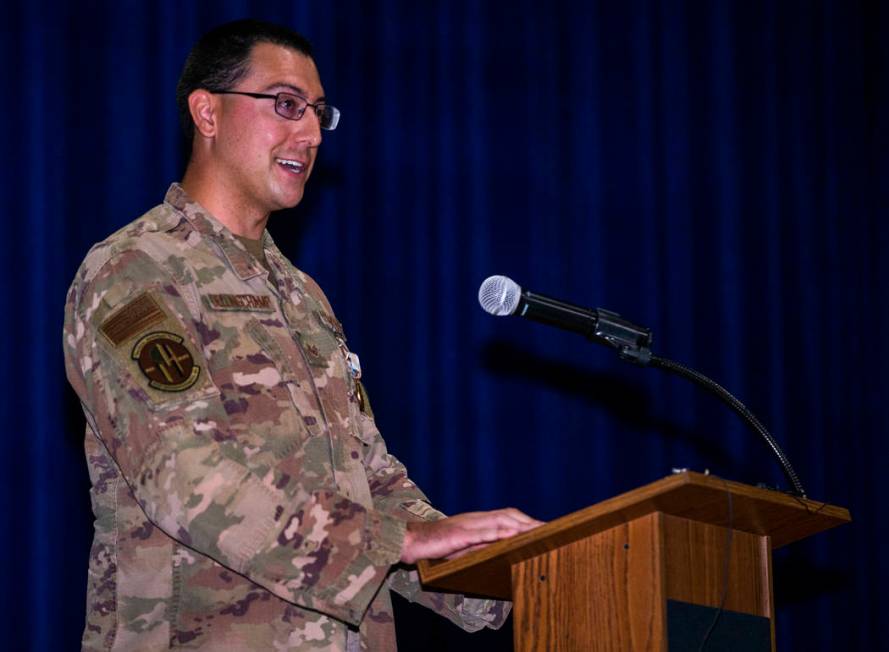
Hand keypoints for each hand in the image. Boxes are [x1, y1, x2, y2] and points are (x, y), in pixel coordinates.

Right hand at [399, 508, 542, 563]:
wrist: (411, 541)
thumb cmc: (437, 545)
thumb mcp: (464, 546)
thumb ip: (483, 544)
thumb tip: (505, 547)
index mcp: (477, 520)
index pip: (507, 515)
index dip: (526, 520)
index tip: (544, 526)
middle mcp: (475, 518)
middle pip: (508, 514)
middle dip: (529, 520)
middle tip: (550, 528)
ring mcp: (467, 524)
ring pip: (499, 520)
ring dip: (520, 525)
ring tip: (538, 531)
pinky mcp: (459, 534)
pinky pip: (482, 532)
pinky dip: (498, 532)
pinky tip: (511, 535)